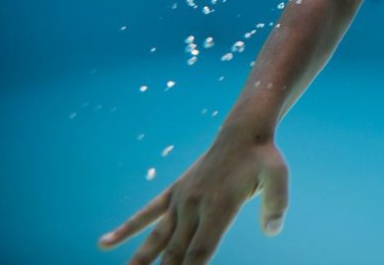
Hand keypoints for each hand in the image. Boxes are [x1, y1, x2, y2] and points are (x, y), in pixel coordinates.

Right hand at [98, 133, 289, 264]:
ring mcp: (180, 200)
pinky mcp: (174, 192)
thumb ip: (277, 205)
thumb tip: (272, 230)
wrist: (243, 131)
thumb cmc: (264, 156)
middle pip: (174, 253)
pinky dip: (126, 229)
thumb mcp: (279, 177)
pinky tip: (104, 244)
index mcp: (218, 208)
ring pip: (156, 240)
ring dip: (140, 262)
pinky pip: (146, 214)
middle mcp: (193, 207)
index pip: (200, 252)